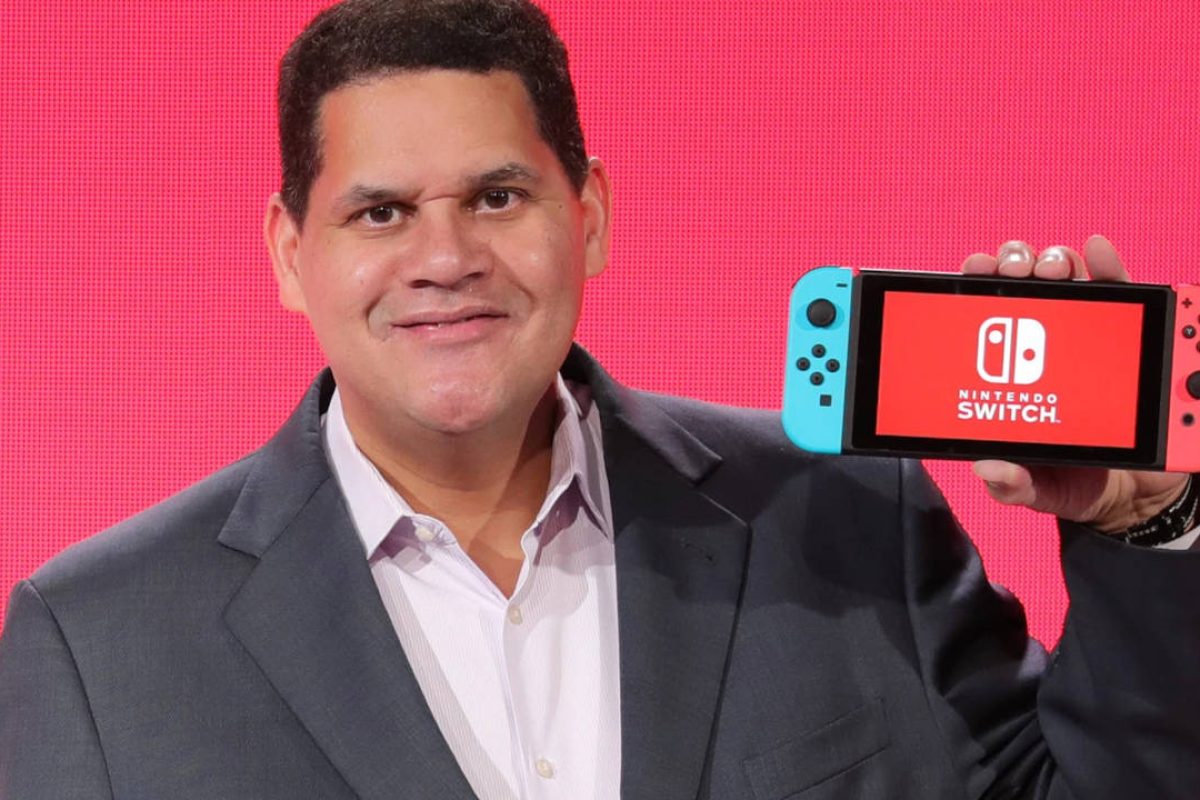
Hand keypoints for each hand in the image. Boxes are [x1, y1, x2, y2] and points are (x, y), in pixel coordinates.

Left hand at [960, 235, 1188, 532]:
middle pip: (1022, 287)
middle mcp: (1042, 345)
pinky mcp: (1128, 337)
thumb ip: (1012, 485)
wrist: (1133, 492)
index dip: (976, 287)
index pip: (985, 318)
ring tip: (1051, 269)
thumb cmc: (1070, 480)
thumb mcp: (1034, 488)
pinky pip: (1120, 292)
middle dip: (1012, 267)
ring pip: (1066, 280)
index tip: (973, 272)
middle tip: (1012, 271)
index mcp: (1008, 374)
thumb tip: (991, 469)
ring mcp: (1084, 336)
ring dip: (1054, 262)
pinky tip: (1098, 251)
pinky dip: (1109, 265)